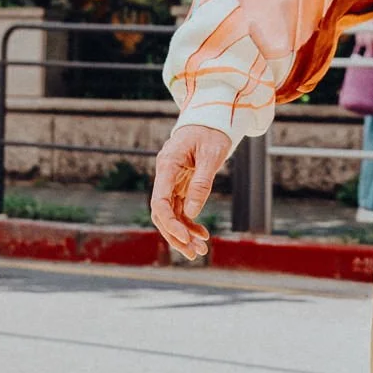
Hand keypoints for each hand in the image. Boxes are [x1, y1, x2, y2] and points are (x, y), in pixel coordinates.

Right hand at [151, 122, 231, 261]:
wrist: (211, 118)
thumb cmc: (211, 132)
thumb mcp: (212, 155)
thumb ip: (202, 183)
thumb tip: (192, 212)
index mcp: (168, 166)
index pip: (160, 202)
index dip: (170, 224)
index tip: (185, 238)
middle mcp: (165, 176)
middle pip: (162, 214)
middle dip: (176, 236)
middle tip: (194, 254)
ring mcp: (171, 182)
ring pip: (171, 215)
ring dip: (183, 234)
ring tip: (200, 250)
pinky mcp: (180, 185)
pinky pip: (180, 210)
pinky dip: (189, 223)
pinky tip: (202, 234)